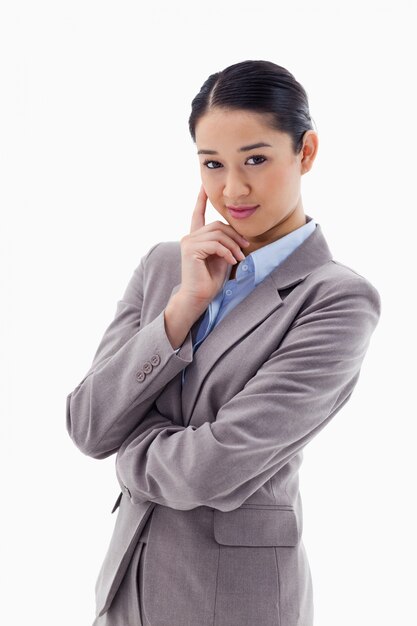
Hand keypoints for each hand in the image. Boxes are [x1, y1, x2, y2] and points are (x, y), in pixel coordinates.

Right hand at [177, 185, 249, 306]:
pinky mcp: (190, 249)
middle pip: (217, 225)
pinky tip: (232, 261)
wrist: (199, 297)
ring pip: (218, 234)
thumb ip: (225, 242)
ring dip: (233, 246)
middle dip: (234, 235)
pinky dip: (227, 252)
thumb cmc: (211, 280)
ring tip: (239, 258)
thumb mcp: (222, 256)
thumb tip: (238, 233)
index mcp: (196, 238)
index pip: (198, 214)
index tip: (204, 186)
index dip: (201, 199)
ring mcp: (188, 242)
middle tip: (245, 247)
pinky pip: (215, 244)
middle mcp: (189, 237)